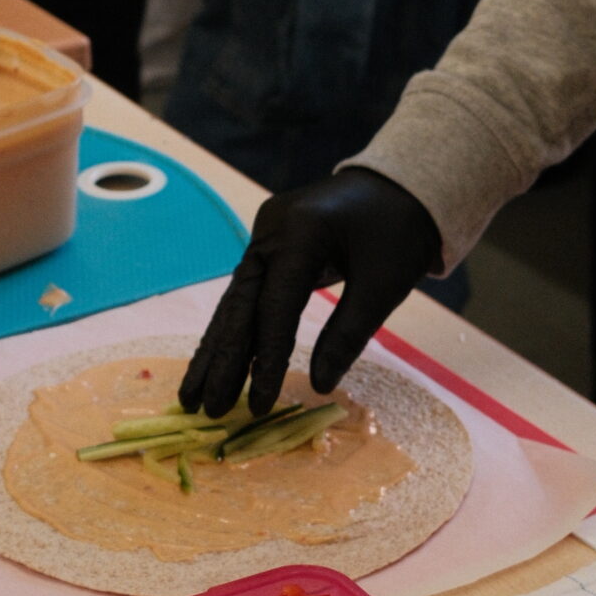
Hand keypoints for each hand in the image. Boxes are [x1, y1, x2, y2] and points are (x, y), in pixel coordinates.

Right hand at [181, 169, 442, 421]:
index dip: (265, 359)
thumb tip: (321, 386)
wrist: (401, 185)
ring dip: (217, 351)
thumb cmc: (399, 232)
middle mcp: (269, 231)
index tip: (258, 404)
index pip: (274, 307)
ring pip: (235, 302)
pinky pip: (247, 294)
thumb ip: (348, 334)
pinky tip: (216, 363)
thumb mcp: (383, 286)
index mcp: (300, 233)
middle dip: (223, 362)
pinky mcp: (267, 245)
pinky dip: (234, 330)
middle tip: (205, 410)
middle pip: (240, 306)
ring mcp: (264, 236)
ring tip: (193, 397)